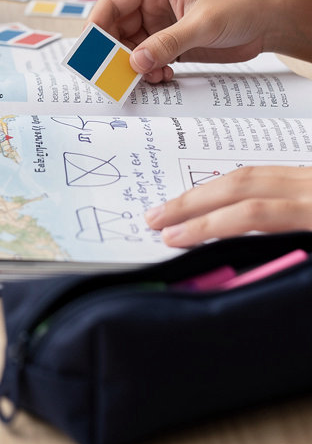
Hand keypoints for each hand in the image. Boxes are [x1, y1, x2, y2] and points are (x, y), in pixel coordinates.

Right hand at [89, 0, 276, 83]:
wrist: (270, 22)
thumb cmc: (241, 6)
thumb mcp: (203, 23)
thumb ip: (167, 42)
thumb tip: (136, 62)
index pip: (111, 5)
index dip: (97, 27)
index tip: (92, 50)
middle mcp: (151, 7)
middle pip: (116, 31)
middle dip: (115, 54)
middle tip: (117, 74)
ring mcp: (160, 27)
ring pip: (130, 50)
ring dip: (134, 67)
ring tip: (150, 77)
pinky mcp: (170, 45)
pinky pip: (147, 61)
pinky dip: (149, 72)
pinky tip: (163, 76)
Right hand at [146, 165, 311, 246]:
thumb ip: (286, 262)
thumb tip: (236, 271)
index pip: (252, 214)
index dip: (208, 226)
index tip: (174, 237)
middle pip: (241, 185)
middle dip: (192, 202)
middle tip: (157, 217)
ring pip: (251, 173)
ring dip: (207, 190)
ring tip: (176, 205)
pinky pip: (267, 172)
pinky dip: (234, 183)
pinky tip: (217, 195)